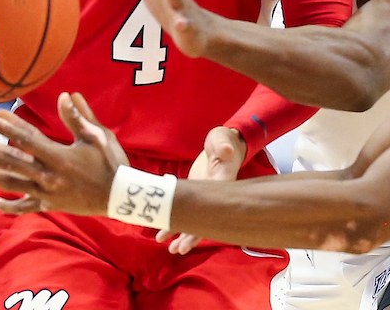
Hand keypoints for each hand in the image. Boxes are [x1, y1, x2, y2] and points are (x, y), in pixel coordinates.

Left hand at [0, 93, 127, 216]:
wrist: (123, 197)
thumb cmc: (112, 162)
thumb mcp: (98, 136)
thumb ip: (79, 117)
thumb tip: (64, 94)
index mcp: (60, 156)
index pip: (27, 140)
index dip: (7, 128)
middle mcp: (49, 176)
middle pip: (12, 163)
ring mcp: (48, 193)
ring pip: (13, 185)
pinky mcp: (51, 206)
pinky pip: (26, 207)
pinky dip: (10, 205)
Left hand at [157, 127, 246, 253]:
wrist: (221, 144)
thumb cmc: (222, 140)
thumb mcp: (222, 139)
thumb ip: (223, 145)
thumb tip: (226, 151)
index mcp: (223, 181)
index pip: (216, 205)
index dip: (206, 221)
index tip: (197, 235)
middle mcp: (215, 194)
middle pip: (205, 220)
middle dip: (192, 235)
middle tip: (178, 249)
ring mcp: (205, 197)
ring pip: (195, 220)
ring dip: (182, 233)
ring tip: (171, 249)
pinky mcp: (196, 195)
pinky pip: (186, 212)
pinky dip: (175, 222)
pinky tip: (163, 234)